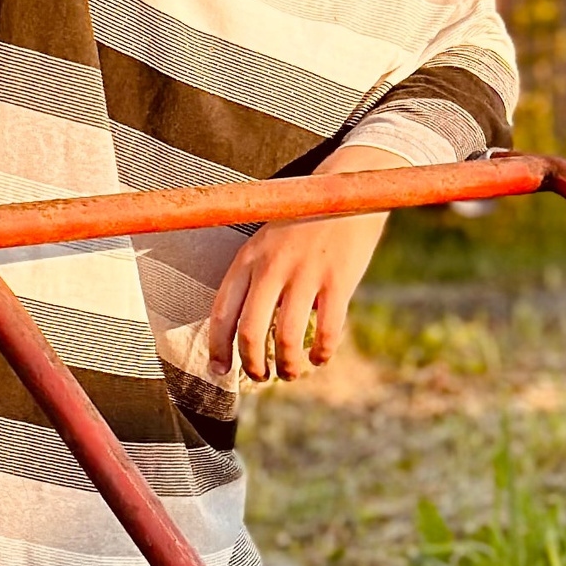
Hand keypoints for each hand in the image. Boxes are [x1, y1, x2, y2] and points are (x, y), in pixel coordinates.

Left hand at [206, 152, 398, 382]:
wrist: (347, 189)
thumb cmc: (304, 221)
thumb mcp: (267, 240)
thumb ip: (256, 276)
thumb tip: (247, 327)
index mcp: (248, 258)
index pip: (222, 312)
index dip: (218, 347)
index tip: (219, 369)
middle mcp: (272, 267)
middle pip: (251, 333)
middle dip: (253, 365)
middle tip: (261, 376)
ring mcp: (306, 273)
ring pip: (287, 338)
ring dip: (288, 366)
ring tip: (291, 373)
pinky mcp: (338, 280)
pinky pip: (328, 330)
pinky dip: (322, 354)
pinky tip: (320, 358)